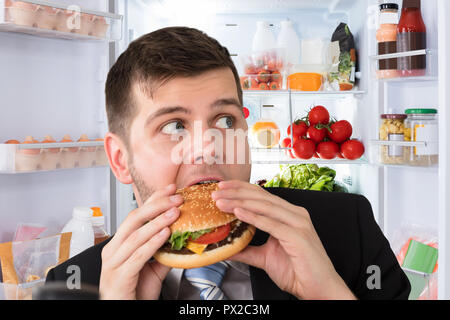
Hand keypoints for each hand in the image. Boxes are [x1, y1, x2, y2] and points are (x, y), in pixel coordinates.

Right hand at [99, 184, 182, 299]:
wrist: (123, 313)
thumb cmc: (133, 293)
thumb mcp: (152, 268)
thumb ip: (162, 252)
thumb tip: (180, 237)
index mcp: (118, 244)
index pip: (136, 215)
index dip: (153, 200)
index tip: (171, 190)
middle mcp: (113, 250)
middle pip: (134, 219)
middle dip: (156, 205)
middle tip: (176, 197)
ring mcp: (113, 263)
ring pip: (136, 235)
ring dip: (158, 221)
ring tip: (174, 212)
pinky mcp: (120, 276)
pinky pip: (138, 255)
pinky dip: (153, 242)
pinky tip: (165, 234)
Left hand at [212, 180, 355, 299]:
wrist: (319, 289)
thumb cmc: (297, 271)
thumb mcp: (265, 257)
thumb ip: (247, 250)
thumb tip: (226, 248)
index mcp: (289, 215)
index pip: (262, 195)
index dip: (241, 189)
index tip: (222, 188)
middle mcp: (295, 214)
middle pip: (261, 197)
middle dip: (236, 193)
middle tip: (216, 192)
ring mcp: (298, 223)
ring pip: (265, 206)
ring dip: (240, 202)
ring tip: (221, 202)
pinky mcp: (298, 236)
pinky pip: (271, 223)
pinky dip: (253, 216)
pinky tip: (238, 212)